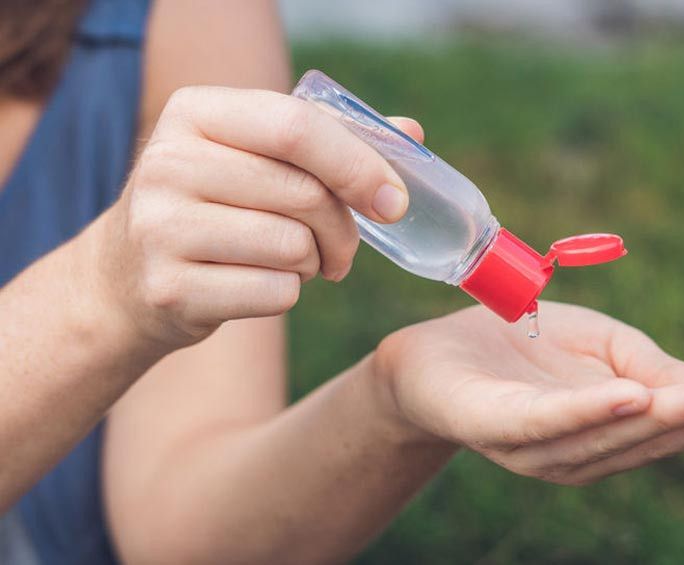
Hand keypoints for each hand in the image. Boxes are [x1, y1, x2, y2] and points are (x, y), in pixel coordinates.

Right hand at [89, 86, 423, 346]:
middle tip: (344, 249)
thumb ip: (330, 142)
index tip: (395, 201)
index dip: (360, 164)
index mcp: (195, 113)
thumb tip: (411, 134)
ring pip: (294, 247)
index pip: (297, 126)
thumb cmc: (214, 208)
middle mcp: (167, 162)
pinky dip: (288, 294)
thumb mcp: (255, 159)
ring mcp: (160, 228)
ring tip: (295, 263)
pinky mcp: (168, 289)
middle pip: (305, 193)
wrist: (126, 278)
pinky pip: (275, 292)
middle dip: (345, 229)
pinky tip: (262, 285)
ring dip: (314, 263)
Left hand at [373, 302, 683, 484]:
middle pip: (647, 437)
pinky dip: (587, 411)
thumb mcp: (598, 344)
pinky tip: (627, 396)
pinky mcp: (493, 426)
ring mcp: (535, 446)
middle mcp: (577, 450)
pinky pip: (544, 421)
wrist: (432, 352)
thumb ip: (649, 366)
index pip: (672, 423)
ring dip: (660, 418)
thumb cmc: (520, 345)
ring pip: (605, 436)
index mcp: (607, 430)